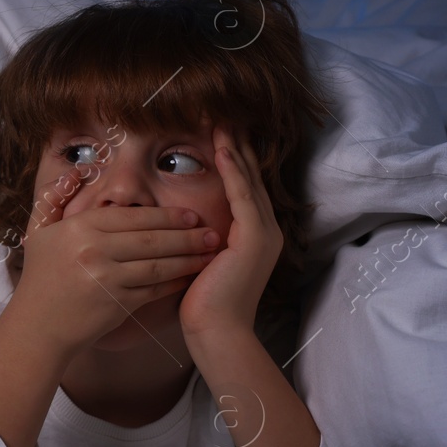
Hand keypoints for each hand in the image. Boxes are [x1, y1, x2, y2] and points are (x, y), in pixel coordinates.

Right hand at [11, 164, 219, 356]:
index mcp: (80, 228)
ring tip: (210, 252)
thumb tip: (75, 170)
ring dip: (188, 259)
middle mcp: (94, 251)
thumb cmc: (39, 278)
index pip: (133, 217)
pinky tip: (190, 277)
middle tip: (212, 232)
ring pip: (158, 265)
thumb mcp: (38, 232)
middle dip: (187, 235)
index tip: (191, 215)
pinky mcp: (117, 305)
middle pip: (152, 239)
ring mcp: (107, 279)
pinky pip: (153, 290)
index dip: (167, 215)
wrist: (37, 328)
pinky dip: (174, 283)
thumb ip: (54, 197)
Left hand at [179, 126, 283, 344]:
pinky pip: (243, 196)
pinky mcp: (255, 239)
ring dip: (236, 150)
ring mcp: (264, 233)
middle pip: (250, 177)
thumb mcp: (201, 259)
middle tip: (225, 115)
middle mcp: (266, 230)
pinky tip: (223, 150)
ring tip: (223, 122)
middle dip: (238, 146)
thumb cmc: (204, 303)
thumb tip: (181, 219)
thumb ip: (200, 235)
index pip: (244, 187)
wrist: (217, 331)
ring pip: (248, 181)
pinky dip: (234, 172)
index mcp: (254, 235)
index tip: (219, 132)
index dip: (234, 159)